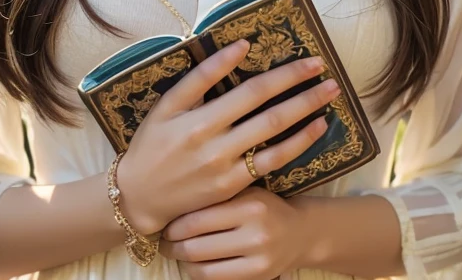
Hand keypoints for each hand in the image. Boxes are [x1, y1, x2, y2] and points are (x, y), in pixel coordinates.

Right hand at [115, 39, 340, 234]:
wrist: (140, 195)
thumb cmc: (152, 142)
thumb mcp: (167, 104)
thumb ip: (201, 76)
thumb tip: (238, 46)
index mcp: (199, 118)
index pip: (250, 89)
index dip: (282, 74)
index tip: (306, 60)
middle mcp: (217, 143)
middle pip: (269, 111)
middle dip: (302, 89)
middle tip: (325, 71)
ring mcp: (228, 168)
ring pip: (275, 137)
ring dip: (306, 113)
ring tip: (330, 95)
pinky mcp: (234, 186)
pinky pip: (272, 163)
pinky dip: (298, 145)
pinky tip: (317, 129)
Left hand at [159, 186, 309, 279]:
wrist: (299, 232)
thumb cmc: (263, 205)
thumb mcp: (245, 191)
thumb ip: (216, 194)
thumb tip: (172, 204)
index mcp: (248, 205)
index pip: (197, 219)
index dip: (173, 225)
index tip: (163, 222)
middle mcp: (254, 234)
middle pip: (196, 246)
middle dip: (172, 246)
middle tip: (162, 240)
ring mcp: (257, 259)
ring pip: (203, 267)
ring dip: (183, 261)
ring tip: (174, 251)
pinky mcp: (258, 277)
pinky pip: (216, 279)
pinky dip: (198, 272)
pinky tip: (192, 263)